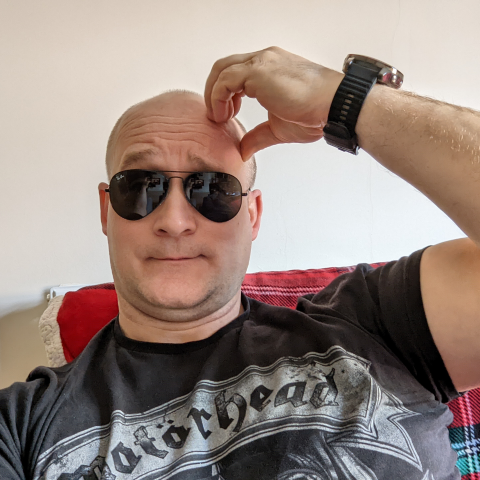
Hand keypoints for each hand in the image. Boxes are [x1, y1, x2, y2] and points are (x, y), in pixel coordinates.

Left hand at [204, 46, 343, 159]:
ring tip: (220, 117)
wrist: (333, 106)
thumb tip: (243, 150)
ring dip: (214, 95)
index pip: (236, 71)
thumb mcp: (278, 128)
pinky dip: (218, 97)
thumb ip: (257, 136)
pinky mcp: (258, 71)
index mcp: (270, 67)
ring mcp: (261, 62)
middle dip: (214, 91)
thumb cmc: (314, 113)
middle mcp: (264, 60)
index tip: (228, 114)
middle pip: (224, 66)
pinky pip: (225, 80)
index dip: (226, 93)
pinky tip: (225, 115)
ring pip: (222, 70)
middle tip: (217, 115)